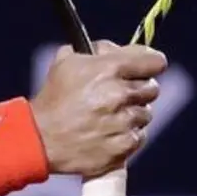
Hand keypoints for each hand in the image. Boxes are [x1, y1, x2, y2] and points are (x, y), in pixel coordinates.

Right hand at [29, 40, 166, 179]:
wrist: (41, 138)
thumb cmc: (54, 98)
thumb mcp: (66, 61)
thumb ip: (97, 50)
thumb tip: (115, 50)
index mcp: (110, 68)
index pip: (155, 61)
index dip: (150, 63)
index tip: (147, 67)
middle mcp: (121, 94)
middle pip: (152, 88)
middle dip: (138, 89)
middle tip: (121, 93)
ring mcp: (124, 122)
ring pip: (145, 114)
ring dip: (132, 113)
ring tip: (109, 116)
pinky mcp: (124, 146)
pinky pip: (139, 137)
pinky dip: (127, 135)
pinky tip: (107, 132)